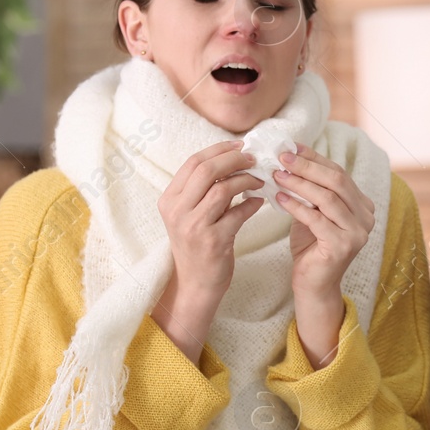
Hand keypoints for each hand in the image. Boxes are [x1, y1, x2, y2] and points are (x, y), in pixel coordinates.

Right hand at [151, 140, 263, 359]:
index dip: (219, 149)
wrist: (195, 283)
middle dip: (234, 159)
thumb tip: (234, 160)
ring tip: (260, 180)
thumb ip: (205, 189)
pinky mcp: (213, 241)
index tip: (240, 145)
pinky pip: (238, 213)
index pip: (193, 162)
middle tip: (254, 159)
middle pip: (206, 170)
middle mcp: (177, 211)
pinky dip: (252, 204)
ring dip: (246, 180)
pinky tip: (259, 202)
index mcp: (169, 199)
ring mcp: (194, 226)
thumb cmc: (197, 244)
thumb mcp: (191, 214)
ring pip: (223, 189)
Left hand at [272, 143, 376, 368]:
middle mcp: (367, 217)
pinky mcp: (343, 246)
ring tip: (276, 175)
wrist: (313, 285)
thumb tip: (290, 157)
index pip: (339, 173)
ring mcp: (358, 232)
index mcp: (363, 205)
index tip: (291, 147)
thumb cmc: (311, 247)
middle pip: (336, 181)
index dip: (314, 158)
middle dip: (307, 166)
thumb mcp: (313, 212)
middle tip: (282, 156)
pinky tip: (279, 198)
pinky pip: (316, 219)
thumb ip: (311, 190)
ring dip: (299, 183)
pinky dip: (296, 206)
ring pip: (327, 198)